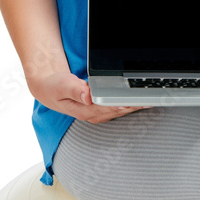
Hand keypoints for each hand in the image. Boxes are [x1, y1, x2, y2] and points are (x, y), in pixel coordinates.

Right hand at [28, 71, 151, 123]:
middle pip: (118, 110)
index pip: (108, 107)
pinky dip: (129, 103)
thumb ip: (75, 90)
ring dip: (135, 105)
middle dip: (134, 105)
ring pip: (120, 110)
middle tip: (151, 99)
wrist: (48, 88)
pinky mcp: (100, 107)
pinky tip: (139, 100)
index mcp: (84, 110)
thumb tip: (87, 95)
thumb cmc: (54, 87)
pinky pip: (117, 106)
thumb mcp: (61, 85)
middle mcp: (93, 113)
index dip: (122, 104)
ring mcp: (97, 112)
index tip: (135, 100)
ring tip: (151, 100)